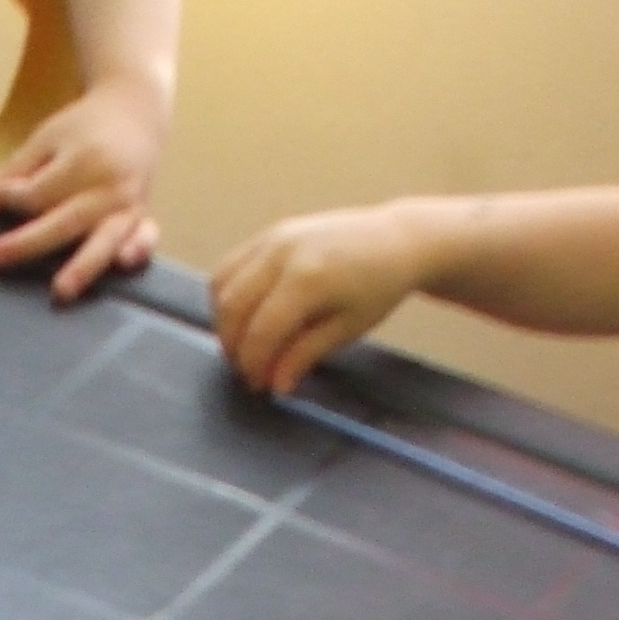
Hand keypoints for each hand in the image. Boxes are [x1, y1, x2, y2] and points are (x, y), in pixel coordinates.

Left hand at [0, 78, 163, 304]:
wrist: (135, 111)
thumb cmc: (84, 130)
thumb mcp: (47, 139)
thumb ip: (14, 172)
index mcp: (83, 160)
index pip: (39, 192)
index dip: (8, 199)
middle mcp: (108, 185)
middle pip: (64, 221)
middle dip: (27, 244)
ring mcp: (128, 204)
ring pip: (103, 240)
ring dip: (82, 267)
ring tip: (61, 291)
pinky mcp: (142, 217)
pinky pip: (145, 237)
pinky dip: (138, 250)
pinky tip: (123, 264)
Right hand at [210, 204, 430, 397]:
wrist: (396, 239)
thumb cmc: (379, 288)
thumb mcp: (347, 329)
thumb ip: (305, 355)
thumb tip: (275, 385)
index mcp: (308, 278)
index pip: (261, 330)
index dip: (253, 364)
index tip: (259, 386)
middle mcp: (282, 252)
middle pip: (232, 307)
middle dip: (233, 346)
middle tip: (249, 370)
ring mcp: (272, 237)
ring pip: (222, 285)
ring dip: (225, 322)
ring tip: (245, 345)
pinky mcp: (269, 233)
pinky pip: (229, 267)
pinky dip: (227, 295)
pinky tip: (245, 316)